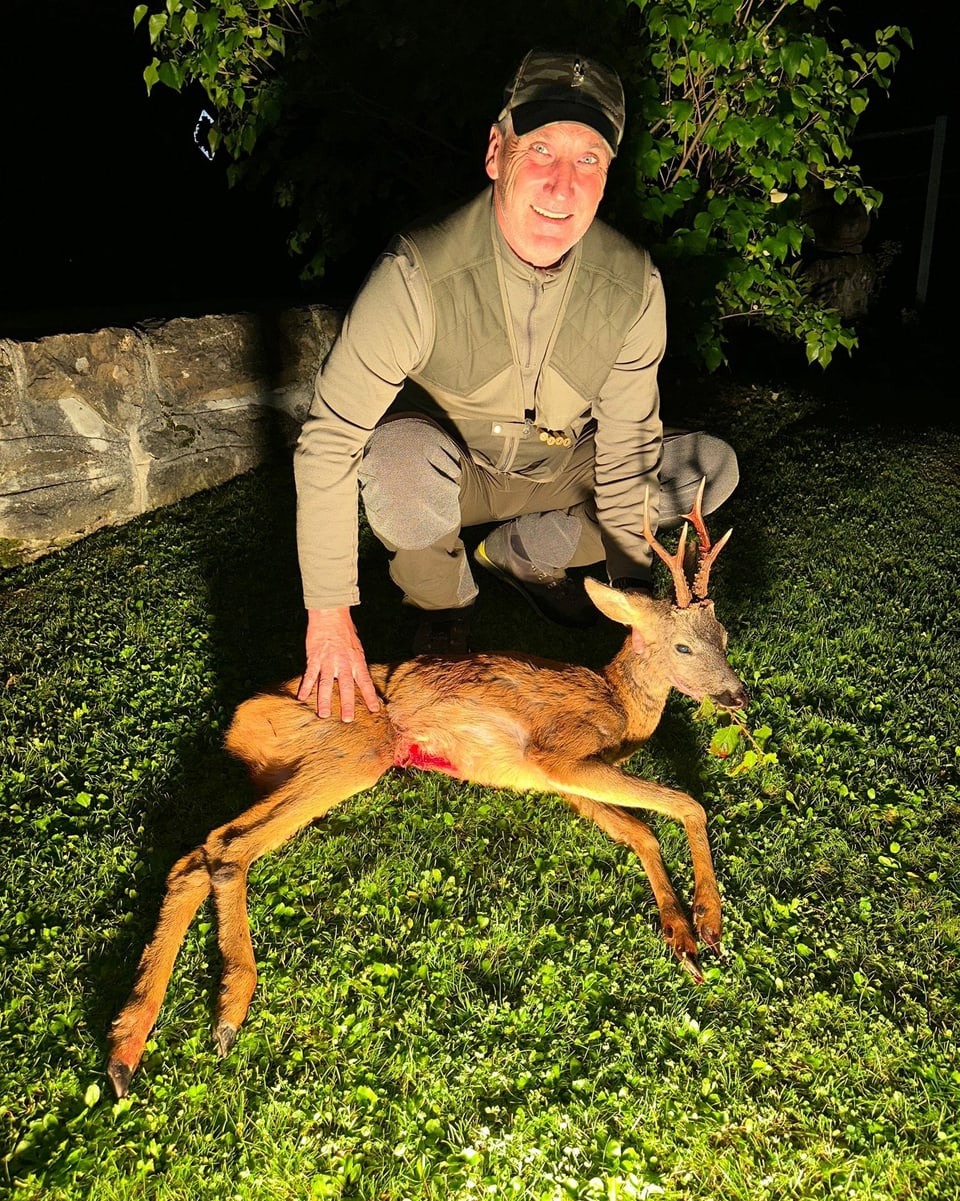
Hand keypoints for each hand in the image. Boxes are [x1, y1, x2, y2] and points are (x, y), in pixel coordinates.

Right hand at [297, 607, 380, 721]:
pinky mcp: (314, 657)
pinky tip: (301, 698)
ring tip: (323, 714)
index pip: (365, 681)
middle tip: (347, 720)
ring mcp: (328, 661)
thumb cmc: (345, 631)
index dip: (370, 696)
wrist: (330, 614)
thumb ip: (357, 665)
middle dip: (347, 704)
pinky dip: (305, 686)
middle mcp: (343, 662)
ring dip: (324, 700)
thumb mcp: (357, 648)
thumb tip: (360, 680)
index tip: (374, 710)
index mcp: (357, 660)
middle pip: (346, 686)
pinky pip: (310, 675)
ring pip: (326, 683)